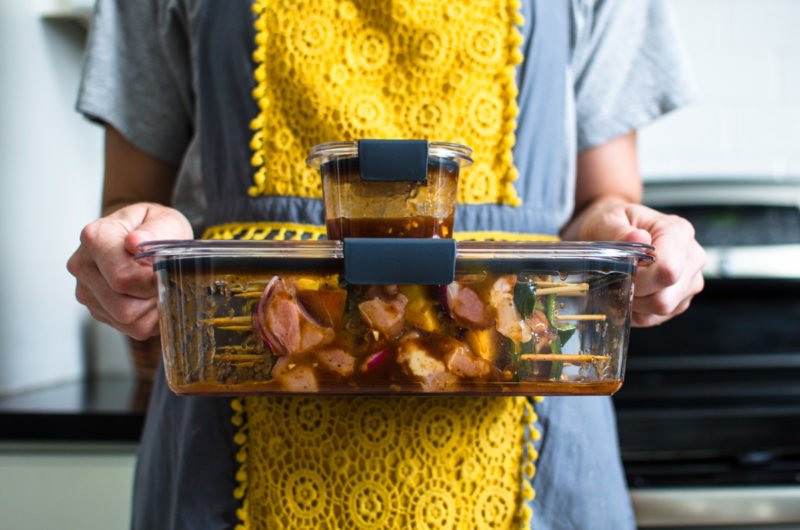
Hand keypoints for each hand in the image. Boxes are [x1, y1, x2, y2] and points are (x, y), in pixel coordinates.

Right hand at [67, 203, 192, 338]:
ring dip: (152, 310)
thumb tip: (135, 242)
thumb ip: (155, 231)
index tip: (166, 271)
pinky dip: (149, 318)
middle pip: (123, 306)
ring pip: (126, 321)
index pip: (123, 278)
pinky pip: (129, 329)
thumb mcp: (165, 221)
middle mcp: (83, 265)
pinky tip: (152, 298)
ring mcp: (87, 290)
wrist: (147, 238)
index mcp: (96, 238)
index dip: (152, 281)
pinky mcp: (97, 309)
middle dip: (153, 298)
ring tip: (160, 288)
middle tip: (167, 281)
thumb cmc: (157, 229)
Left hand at [575, 200, 705, 326]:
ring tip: (621, 285)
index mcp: (678, 231)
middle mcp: (692, 257)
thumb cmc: (614, 223)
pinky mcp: (681, 299)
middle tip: (616, 280)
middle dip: (635, 294)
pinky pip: (658, 318)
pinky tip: (629, 294)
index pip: (667, 269)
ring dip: (635, 304)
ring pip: (663, 309)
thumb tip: (639, 238)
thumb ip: (620, 232)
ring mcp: (690, 281)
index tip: (621, 272)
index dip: (640, 279)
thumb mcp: (608, 221)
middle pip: (666, 295)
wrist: (616, 230)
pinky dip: (638, 312)